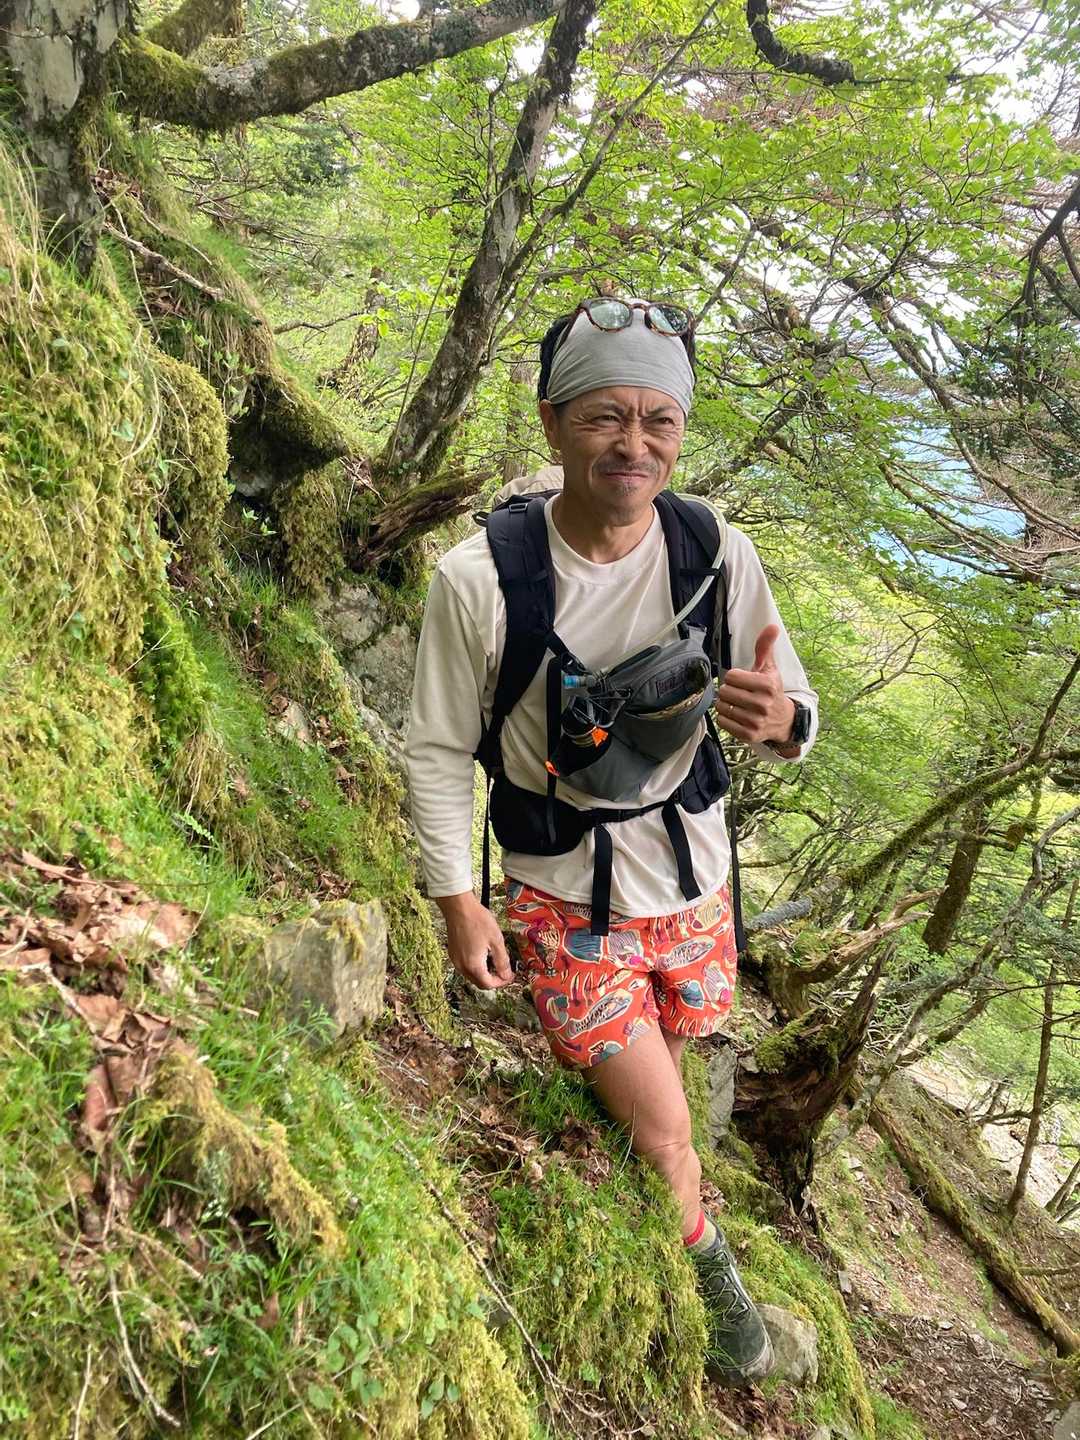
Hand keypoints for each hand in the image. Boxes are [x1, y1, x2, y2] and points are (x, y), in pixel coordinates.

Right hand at [436, 892, 514, 989]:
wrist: (459, 907)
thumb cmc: (477, 920)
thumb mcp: (496, 941)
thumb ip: (502, 961)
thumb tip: (506, 975)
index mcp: (473, 965)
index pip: (488, 984)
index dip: (501, 982)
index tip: (509, 976)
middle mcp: (461, 966)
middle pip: (479, 982)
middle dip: (492, 980)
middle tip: (503, 971)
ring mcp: (455, 959)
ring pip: (471, 975)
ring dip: (483, 973)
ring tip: (494, 961)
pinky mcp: (452, 953)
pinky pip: (465, 966)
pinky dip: (475, 966)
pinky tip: (482, 954)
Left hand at [713, 624, 795, 745]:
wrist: (783, 720)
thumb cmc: (772, 691)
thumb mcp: (769, 669)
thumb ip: (765, 647)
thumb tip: (772, 626)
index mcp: (767, 685)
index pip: (731, 676)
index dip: (734, 677)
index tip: (743, 681)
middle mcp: (762, 704)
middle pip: (725, 691)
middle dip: (729, 691)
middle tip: (738, 693)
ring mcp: (755, 721)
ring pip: (722, 707)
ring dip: (725, 705)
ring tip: (737, 704)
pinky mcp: (749, 735)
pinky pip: (723, 722)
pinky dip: (725, 718)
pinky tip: (736, 716)